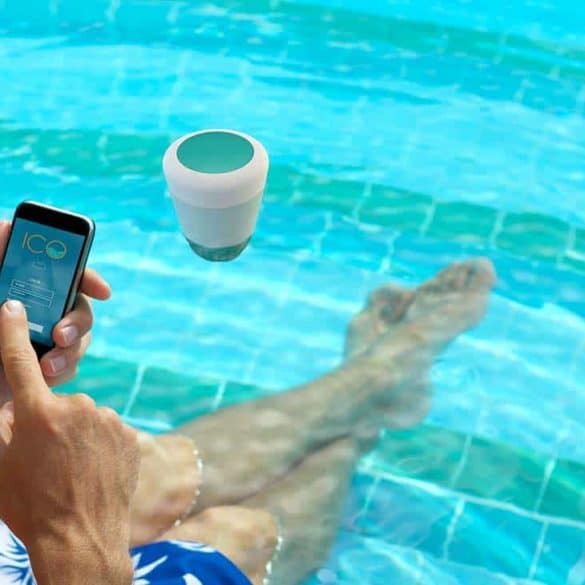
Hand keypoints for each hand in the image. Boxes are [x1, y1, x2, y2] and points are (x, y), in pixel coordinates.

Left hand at [0, 220, 110, 397]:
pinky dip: (61, 373)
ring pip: (79, 341)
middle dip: (78, 323)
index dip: (91, 280)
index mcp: (27, 284)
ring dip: (70, 353)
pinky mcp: (45, 365)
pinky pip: (68, 366)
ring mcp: (45, 337)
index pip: (71, 275)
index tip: (103, 292)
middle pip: (80, 309)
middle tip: (60, 335)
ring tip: (48, 367)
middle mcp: (43, 308)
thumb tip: (6, 226)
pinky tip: (44, 378)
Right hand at [0, 300, 138, 584]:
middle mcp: (75, 406)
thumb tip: (16, 404)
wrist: (82, 537)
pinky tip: (93, 468)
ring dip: (76, 434)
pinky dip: (98, 442)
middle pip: (55, 402)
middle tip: (46, 457)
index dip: (11, 331)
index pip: (18, 361)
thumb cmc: (30, 505)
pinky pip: (106, 428)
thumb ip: (5, 424)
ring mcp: (106, 418)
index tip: (11, 306)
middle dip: (48, 420)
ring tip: (72, 468)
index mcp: (36, 413)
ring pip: (83, 416)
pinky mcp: (128, 431)